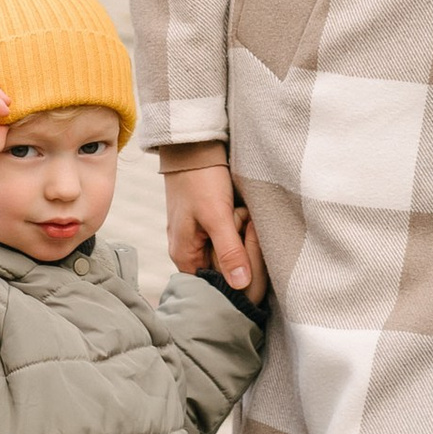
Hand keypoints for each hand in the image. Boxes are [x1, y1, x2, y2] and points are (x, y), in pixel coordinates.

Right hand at [163, 150, 266, 302]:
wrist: (193, 146)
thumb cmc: (200, 179)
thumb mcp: (217, 215)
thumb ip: (229, 252)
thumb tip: (241, 286)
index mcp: (185, 257)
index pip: (217, 287)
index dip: (237, 274)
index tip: (248, 250)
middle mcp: (189, 253)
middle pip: (225, 270)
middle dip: (240, 249)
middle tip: (240, 220)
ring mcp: (198, 238)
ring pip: (230, 252)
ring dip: (240, 236)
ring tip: (238, 211)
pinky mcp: (208, 225)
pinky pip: (230, 237)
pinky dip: (238, 226)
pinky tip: (240, 210)